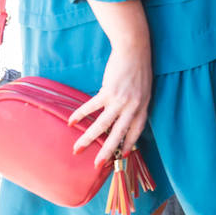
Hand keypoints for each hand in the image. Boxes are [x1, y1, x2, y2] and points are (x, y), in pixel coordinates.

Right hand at [69, 41, 151, 165]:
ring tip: (77, 149)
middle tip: (97, 165)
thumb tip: (124, 114)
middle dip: (107, 151)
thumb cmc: (139, 68)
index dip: (129, 143)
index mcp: (143, 106)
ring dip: (88, 138)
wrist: (135, 49)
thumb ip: (135, 103)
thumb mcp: (144, 89)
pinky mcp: (108, 91)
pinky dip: (80, 114)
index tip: (122, 155)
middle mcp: (133, 106)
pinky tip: (71, 121)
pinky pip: (92, 107)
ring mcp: (120, 100)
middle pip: (119, 134)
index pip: (136, 131)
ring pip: (103, 125)